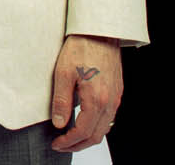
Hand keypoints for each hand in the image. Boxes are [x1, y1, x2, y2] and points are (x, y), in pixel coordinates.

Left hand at [50, 34, 121, 152]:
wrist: (100, 30)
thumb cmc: (82, 47)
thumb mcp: (63, 73)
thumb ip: (61, 101)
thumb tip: (59, 123)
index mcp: (97, 99)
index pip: (83, 132)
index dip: (68, 142)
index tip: (56, 143)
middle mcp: (110, 101)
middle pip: (96, 135)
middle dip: (78, 145)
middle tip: (62, 145)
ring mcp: (116, 97)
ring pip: (104, 128)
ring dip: (88, 136)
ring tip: (71, 136)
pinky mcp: (117, 91)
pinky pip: (109, 117)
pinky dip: (97, 125)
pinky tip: (84, 121)